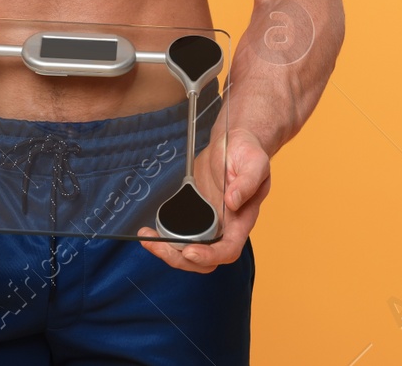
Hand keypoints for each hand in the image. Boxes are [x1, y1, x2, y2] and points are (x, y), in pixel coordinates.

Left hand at [137, 127, 269, 272]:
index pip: (228, 250)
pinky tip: (150, 230)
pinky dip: (163, 236)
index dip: (210, 256)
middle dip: (180, 258)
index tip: (190, 251)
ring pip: (188, 250)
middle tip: (157, 245)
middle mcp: (225, 227)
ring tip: (147, 238)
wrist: (234, 141)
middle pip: (204, 259)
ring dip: (167, 251)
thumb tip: (232, 202)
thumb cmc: (248, 153)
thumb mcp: (254, 163)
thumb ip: (247, 183)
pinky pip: (179, 233)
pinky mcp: (194, 212)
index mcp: (241, 220)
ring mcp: (208, 222)